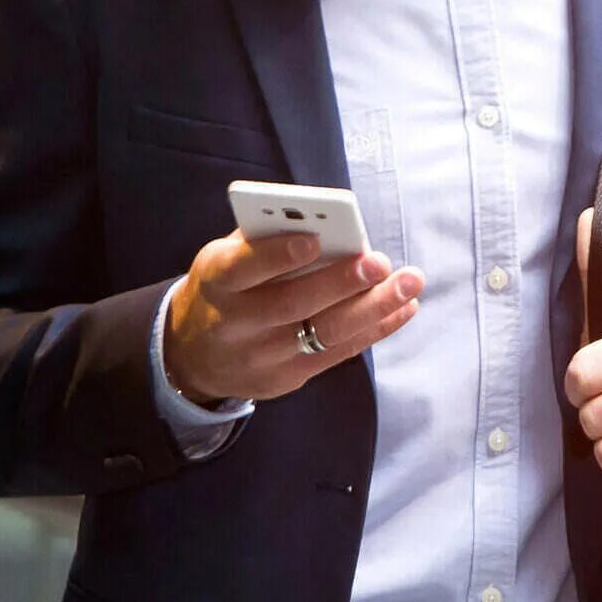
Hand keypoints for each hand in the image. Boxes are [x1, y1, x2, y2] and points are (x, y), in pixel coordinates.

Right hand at [162, 229, 423, 404]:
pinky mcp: (285, 379)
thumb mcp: (225, 259)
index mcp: (217, 281)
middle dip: (341, 283)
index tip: (315, 239)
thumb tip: (325, 223)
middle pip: (293, 304)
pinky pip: (336, 354)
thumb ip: (266, 240)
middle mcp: (236, 323)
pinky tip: (403, 309)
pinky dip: (374, 330)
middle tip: (380, 263)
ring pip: (322, 334)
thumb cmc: (225, 289)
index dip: (278, 255)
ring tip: (409, 285)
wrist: (192, 355)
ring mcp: (261, 356)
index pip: (244, 268)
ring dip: (372, 309)